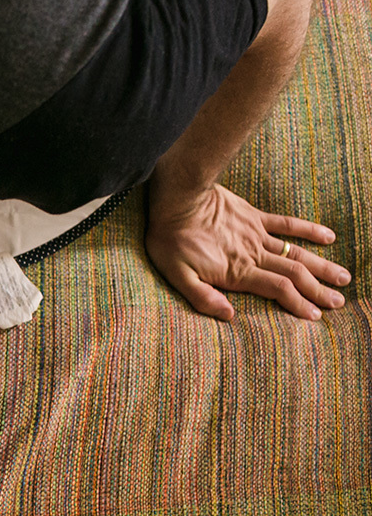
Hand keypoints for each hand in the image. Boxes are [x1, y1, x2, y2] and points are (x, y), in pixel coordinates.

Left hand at [145, 181, 350, 320]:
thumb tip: (229, 316)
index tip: (316, 316)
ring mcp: (256, 234)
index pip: (278, 290)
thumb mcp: (178, 276)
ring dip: (321, 266)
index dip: (299, 304)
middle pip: (294, 274)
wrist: (177, 200)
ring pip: (297, 252)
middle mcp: (253, 254)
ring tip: (344, 278)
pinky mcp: (254, 216)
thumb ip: (203, 298)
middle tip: (339, 302)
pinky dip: (309, 230)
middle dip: (318, 290)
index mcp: (238, 272)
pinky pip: (287, 223)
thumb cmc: (171, 241)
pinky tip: (329, 236)